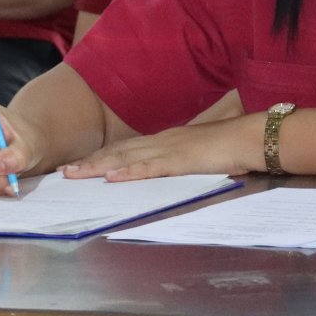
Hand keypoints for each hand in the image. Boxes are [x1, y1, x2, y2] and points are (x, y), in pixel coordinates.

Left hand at [62, 117, 250, 183]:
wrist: (251, 137)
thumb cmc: (230, 147)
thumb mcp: (198, 157)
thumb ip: (180, 163)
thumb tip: (166, 174)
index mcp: (166, 141)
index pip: (126, 150)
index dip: (101, 158)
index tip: (79, 166)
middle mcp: (162, 141)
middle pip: (118, 152)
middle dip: (89, 163)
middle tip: (63, 173)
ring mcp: (169, 149)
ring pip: (126, 158)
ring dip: (98, 167)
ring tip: (75, 175)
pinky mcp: (180, 160)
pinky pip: (150, 167)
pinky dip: (128, 172)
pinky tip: (112, 177)